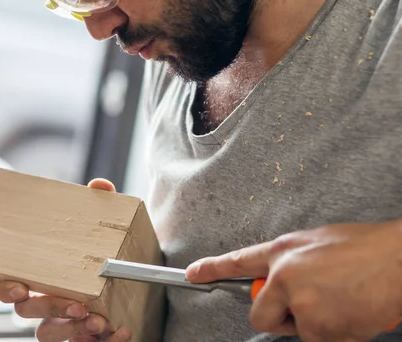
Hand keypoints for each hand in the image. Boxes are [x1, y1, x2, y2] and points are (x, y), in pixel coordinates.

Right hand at [0, 178, 132, 341]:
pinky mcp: (83, 336)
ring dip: (71, 330)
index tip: (21, 287)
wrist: (134, 278)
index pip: (6, 286)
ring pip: (48, 334)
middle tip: (76, 304)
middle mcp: (43, 301)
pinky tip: (121, 331)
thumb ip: (99, 205)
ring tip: (97, 320)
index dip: (6, 289)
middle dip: (49, 309)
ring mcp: (61, 321)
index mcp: (38, 274)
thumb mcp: (102, 225)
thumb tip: (100, 187)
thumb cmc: (102, 249)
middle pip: (26, 313)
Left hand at [185, 221, 401, 341]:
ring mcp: (300, 304)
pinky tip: (350, 311)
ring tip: (340, 301)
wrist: (398, 261)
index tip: (193, 274)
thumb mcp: (316, 243)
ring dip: (314, 324)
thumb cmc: (364, 248)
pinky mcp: (319, 329)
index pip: (238, 261)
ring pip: (295, 330)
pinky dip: (334, 333)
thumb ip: (291, 262)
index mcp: (283, 251)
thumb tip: (281, 278)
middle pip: (258, 313)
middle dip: (276, 317)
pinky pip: (318, 340)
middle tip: (304, 307)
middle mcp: (284, 277)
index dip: (212, 269)